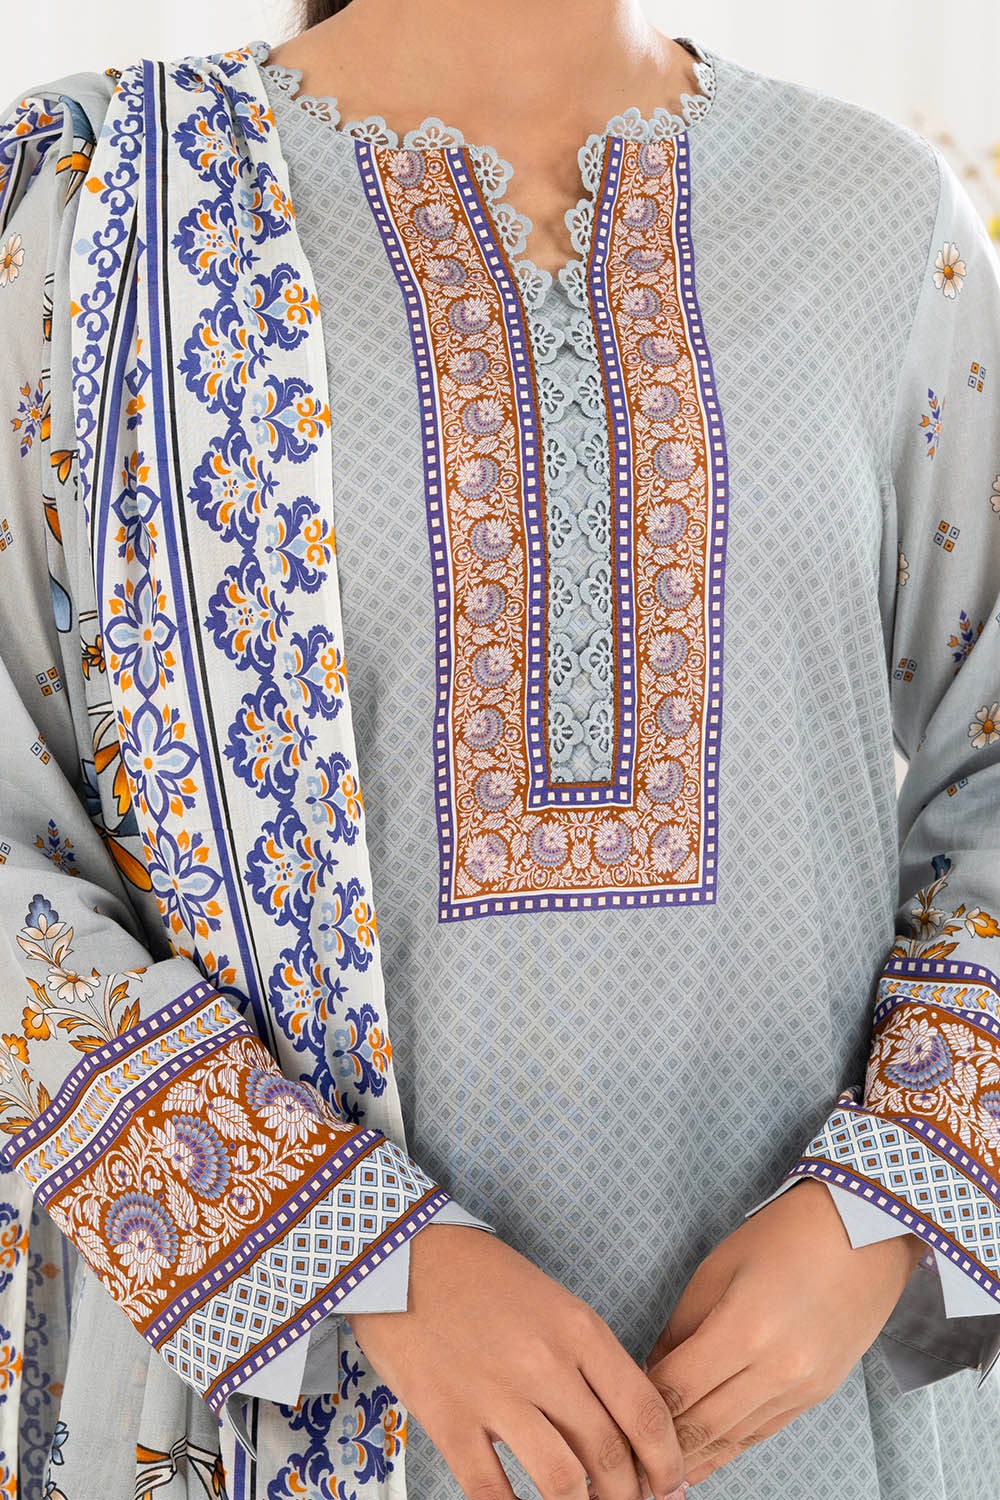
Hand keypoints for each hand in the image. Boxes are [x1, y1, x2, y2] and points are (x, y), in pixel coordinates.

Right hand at [348, 1223, 687, 1499]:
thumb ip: (583, 1356)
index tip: (671, 1485)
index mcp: (578, 1329)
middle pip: (611, 1454)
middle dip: (630, 1495)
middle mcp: (547, 1365)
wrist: (400, 1253)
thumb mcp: (549, 1299)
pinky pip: (493, 1493)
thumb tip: (616, 1422)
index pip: (645, 1410)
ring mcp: (497, 1395)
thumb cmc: (477, 1274)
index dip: (666, 1460)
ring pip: (564, 1483)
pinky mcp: (450, 1419)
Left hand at [639, 1178, 924, 1486]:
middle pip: (704, 1425)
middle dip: (661, 1446)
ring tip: (657, 1474)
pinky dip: (731, 1448)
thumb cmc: (784, 1236)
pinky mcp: (818, 1393)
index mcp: (744, 1330)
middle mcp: (777, 1369)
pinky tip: (705, 1460)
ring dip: (695, 1459)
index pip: (677, 1389)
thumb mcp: (717, 1269)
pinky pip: (764, 1431)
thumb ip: (681, 1327)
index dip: (642, 1407)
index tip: (616, 1413)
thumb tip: (653, 1371)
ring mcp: (802, 1387)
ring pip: (735, 1438)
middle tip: (627, 1456)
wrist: (865, 1231)